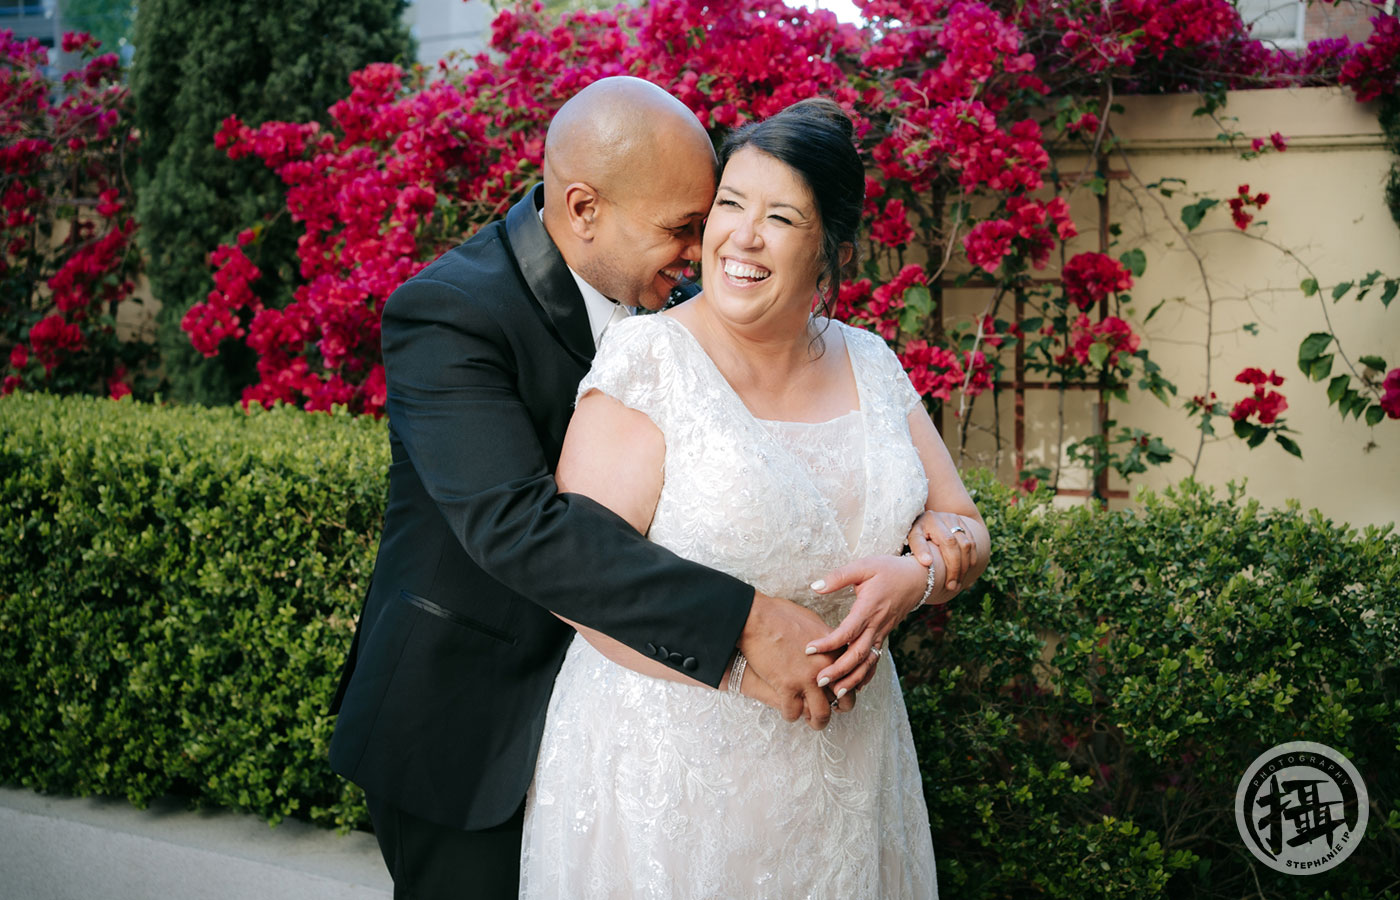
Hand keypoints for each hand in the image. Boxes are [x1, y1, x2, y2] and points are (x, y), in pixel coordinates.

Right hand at [737, 592, 846, 729]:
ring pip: (821, 714)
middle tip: (830, 710)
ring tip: (811, 721)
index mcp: (836, 651)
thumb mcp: (815, 623)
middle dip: (838, 710)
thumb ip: (827, 642)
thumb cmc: (782, 615)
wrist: (758, 617)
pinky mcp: (787, 686)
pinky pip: (793, 712)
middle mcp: (827, 667)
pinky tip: (788, 710)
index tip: (840, 693)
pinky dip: (791, 715)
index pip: (853, 678)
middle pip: (844, 700)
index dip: (849, 688)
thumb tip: (830, 649)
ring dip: (817, 722)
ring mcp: (807, 679)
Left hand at [802, 554, 933, 698]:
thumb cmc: (888, 570)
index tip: (808, 649)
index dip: (828, 643)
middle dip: (838, 670)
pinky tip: (856, 687)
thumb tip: (815, 586)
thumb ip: (839, 577)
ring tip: (835, 693)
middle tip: (819, 681)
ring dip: (853, 679)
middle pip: (857, 654)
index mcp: (869, 608)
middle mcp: (877, 624)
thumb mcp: (863, 566)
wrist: (918, 579)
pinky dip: (867, 675)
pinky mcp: (884, 635)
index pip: (847, 632)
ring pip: (868, 662)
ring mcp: (882, 632)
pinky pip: (876, 659)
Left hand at [907, 510, 976, 593]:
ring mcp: (956, 520)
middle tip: (952, 586)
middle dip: (958, 569)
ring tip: (957, 582)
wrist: (919, 520)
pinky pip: (972, 543)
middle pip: (961, 546)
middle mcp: (946, 517)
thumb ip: (918, 549)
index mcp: (932, 520)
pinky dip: (970, 559)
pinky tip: (964, 572)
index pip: (949, 542)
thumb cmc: (914, 533)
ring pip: (969, 546)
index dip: (951, 564)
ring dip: (965, 566)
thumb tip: (927, 562)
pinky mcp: (963, 523)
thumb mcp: (910, 539)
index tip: (947, 584)